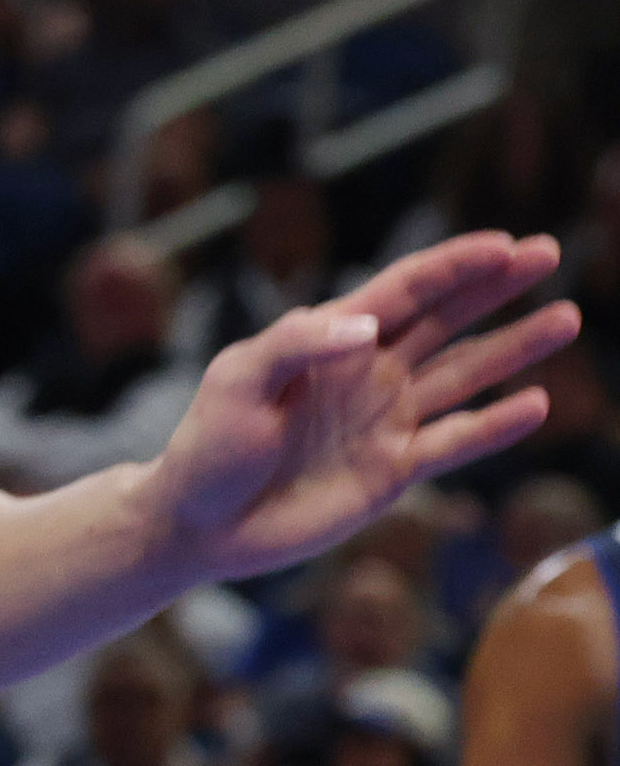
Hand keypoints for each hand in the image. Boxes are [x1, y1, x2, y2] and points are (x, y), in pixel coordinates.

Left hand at [144, 231, 581, 581]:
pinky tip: (537, 403)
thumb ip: (297, 346)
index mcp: (328, 338)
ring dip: (514, 347)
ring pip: (464, 375)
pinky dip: (495, 425)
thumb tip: (367, 329)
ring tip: (566, 317)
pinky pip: (455, 442)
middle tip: (548, 251)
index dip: (453, 265)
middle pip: (445, 319)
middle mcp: (366, 372)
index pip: (403, 290)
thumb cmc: (208, 444)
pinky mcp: (393, 470)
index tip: (504, 244)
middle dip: (495, 285)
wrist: (201, 521)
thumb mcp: (238, 381)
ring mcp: (385, 420)